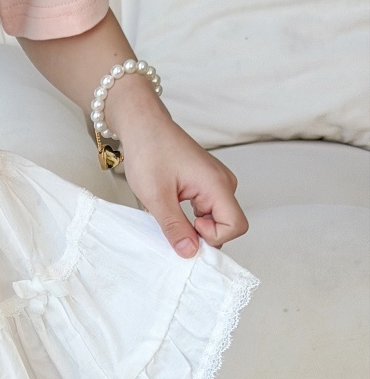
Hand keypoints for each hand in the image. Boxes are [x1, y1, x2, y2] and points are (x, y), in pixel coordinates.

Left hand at [109, 83, 248, 257]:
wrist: (143, 127)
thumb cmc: (149, 151)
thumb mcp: (156, 196)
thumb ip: (175, 227)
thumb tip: (190, 252)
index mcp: (217, 184)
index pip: (236, 226)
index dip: (212, 237)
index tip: (187, 228)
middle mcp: (223, 183)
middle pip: (226, 226)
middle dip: (200, 235)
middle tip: (171, 224)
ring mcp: (216, 184)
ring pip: (214, 221)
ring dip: (191, 226)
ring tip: (167, 211)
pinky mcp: (206, 185)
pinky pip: (205, 212)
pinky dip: (188, 218)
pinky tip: (169, 208)